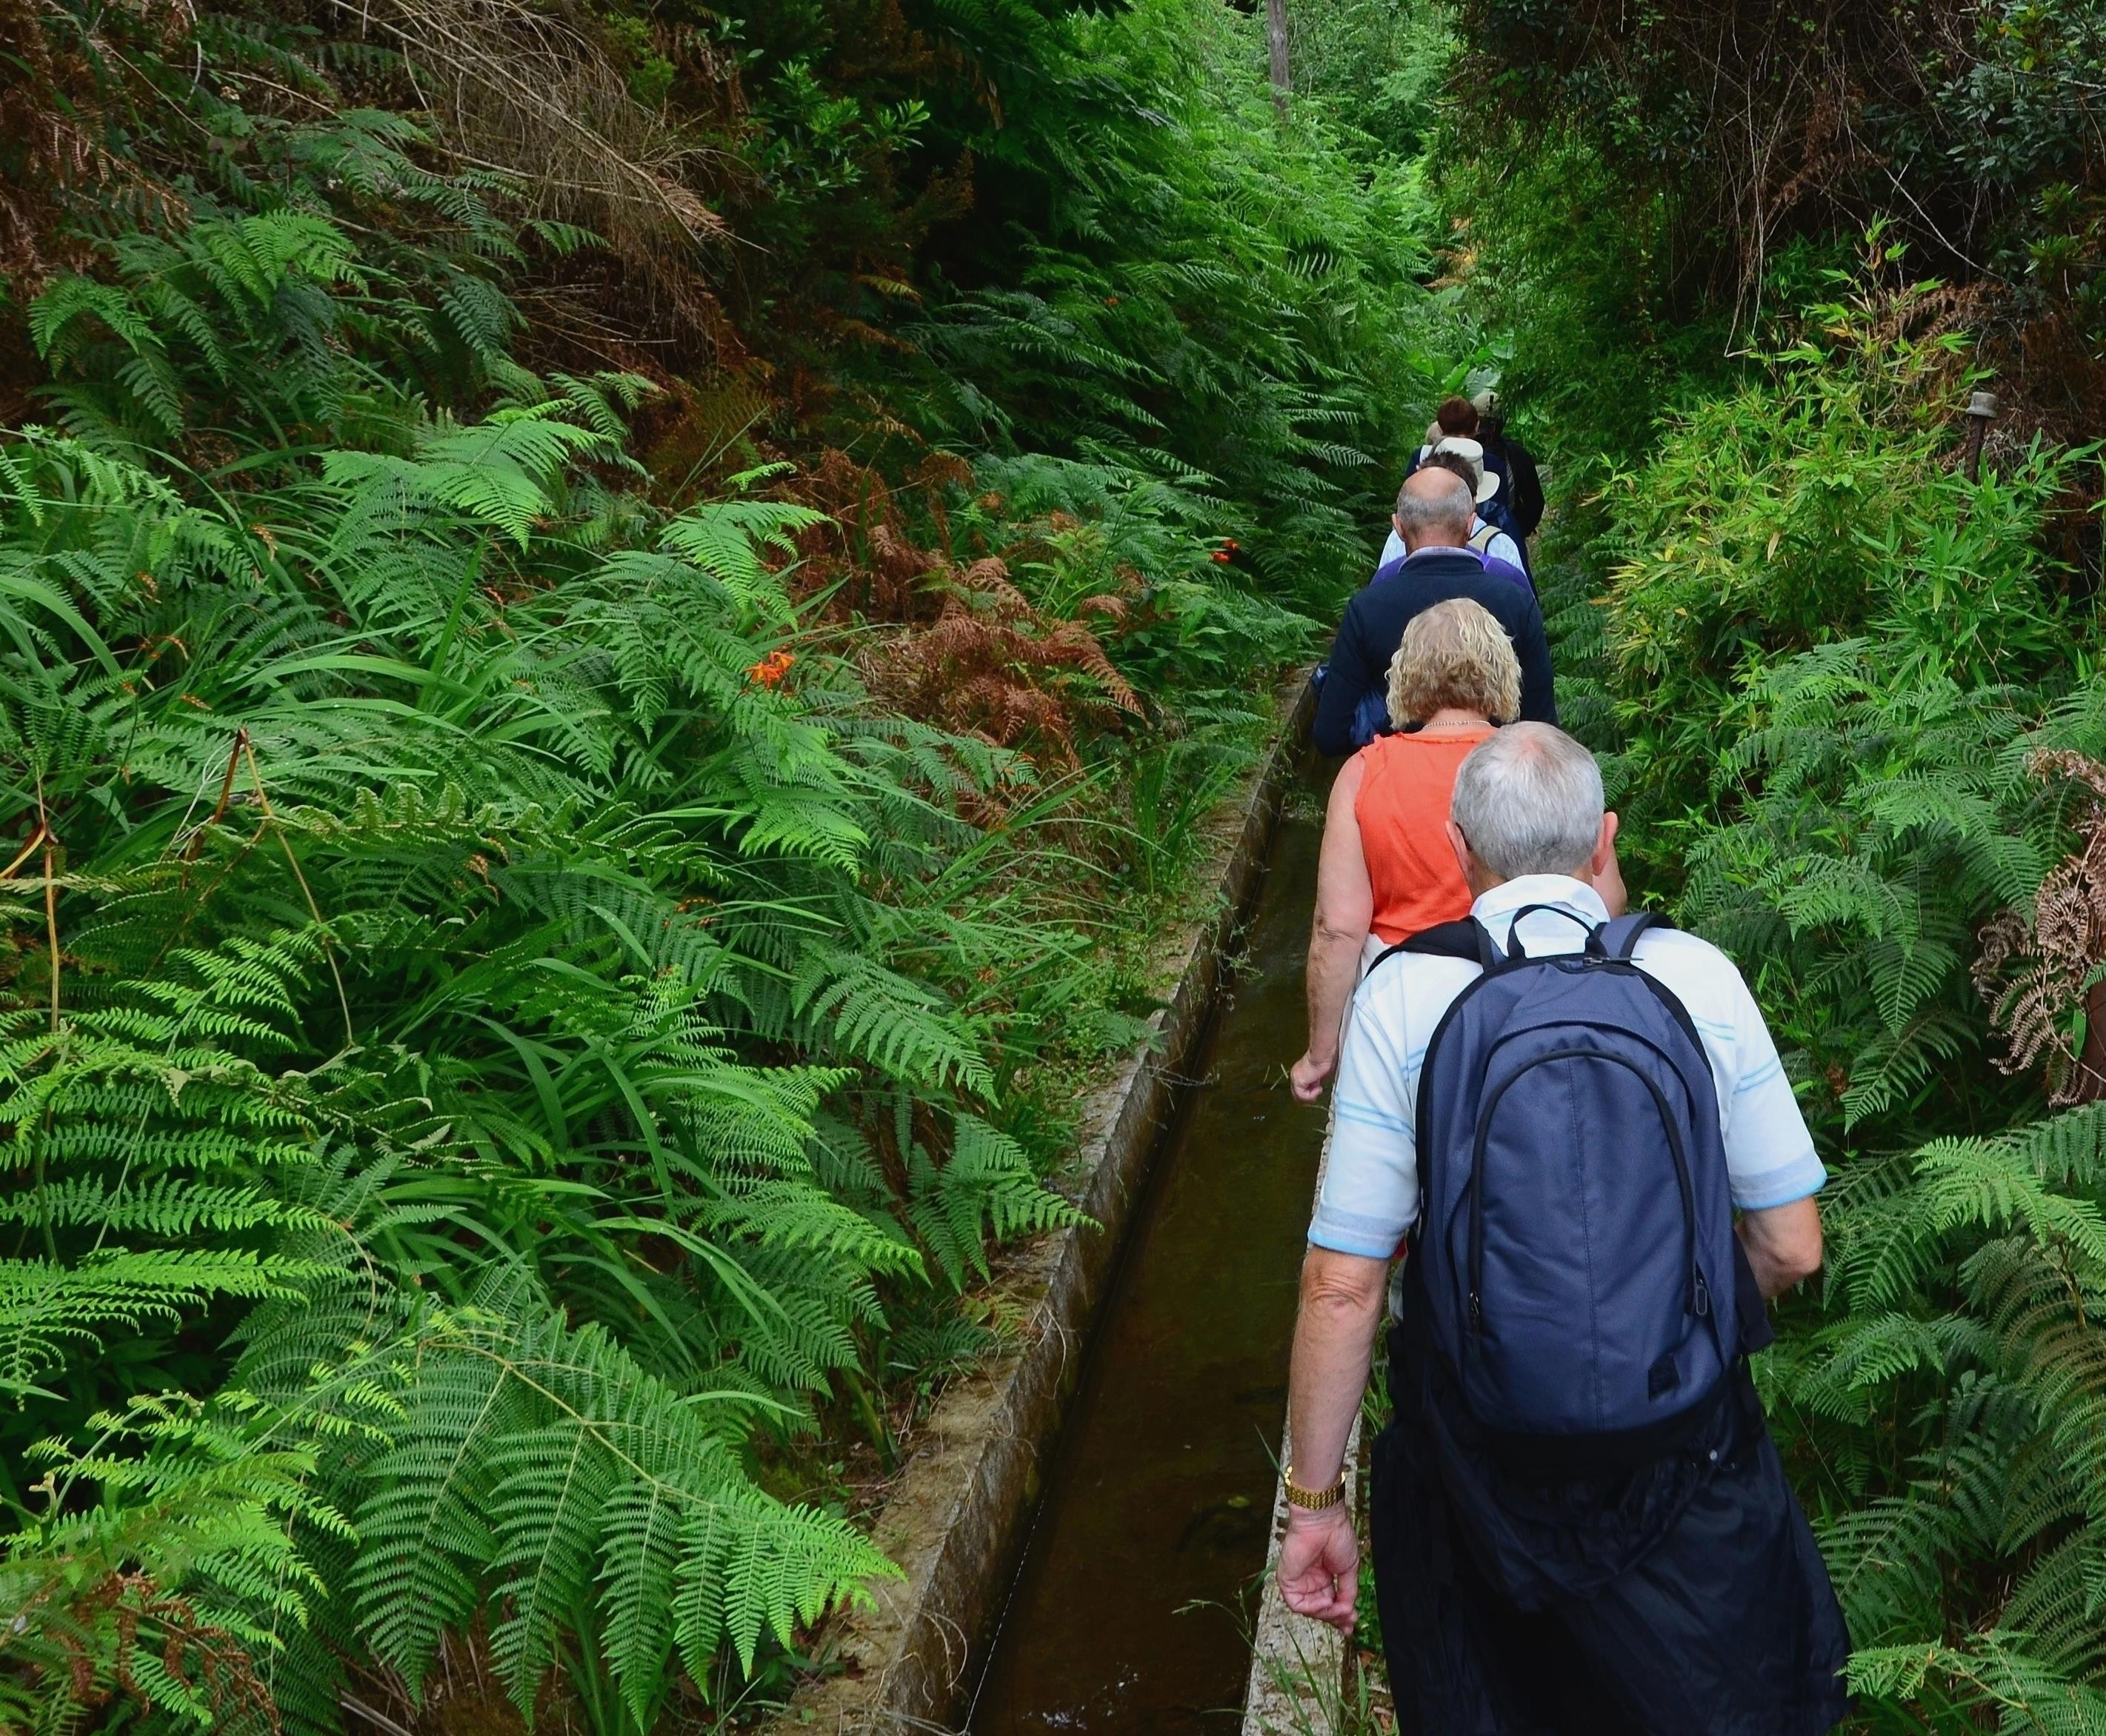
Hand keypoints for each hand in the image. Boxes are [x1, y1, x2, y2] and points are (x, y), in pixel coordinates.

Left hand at [1276, 1503, 1357, 1631]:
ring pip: (1309, 1609)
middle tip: (1349, 1622)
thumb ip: (1347, 1592)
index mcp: (1323, 1576)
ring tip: (1341, 1609)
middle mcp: (1309, 1580)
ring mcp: (1298, 1580)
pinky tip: (1326, 1603)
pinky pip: (1297, 1603)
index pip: (1329, 1603)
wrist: (1324, 1521)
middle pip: (1320, 1609)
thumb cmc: (1337, 1536)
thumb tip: (1348, 1611)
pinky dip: (1312, 1608)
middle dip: (1335, 1618)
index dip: (1340, 1615)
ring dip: (1327, 1613)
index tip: (1352, 1624)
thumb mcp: (1348, 1570)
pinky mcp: (1286, 1579)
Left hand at [1290, 1050, 1334, 1103]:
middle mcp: (1295, 1074)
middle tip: (1318, 1091)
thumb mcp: (1320, 1073)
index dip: (1310, 1091)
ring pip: (1299, 1096)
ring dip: (1311, 1096)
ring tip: (1318, 1090)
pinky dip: (1311, 1095)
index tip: (1319, 1088)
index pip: (1301, 1088)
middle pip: (1298, 1093)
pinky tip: (1318, 1089)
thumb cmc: (1324, 1060)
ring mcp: (1295, 1078)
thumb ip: (1316, 1080)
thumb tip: (1318, 1087)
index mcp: (1300, 1071)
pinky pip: (1302, 1095)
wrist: (1322, 1055)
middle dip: (1309, 1095)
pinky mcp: (1298, 1081)